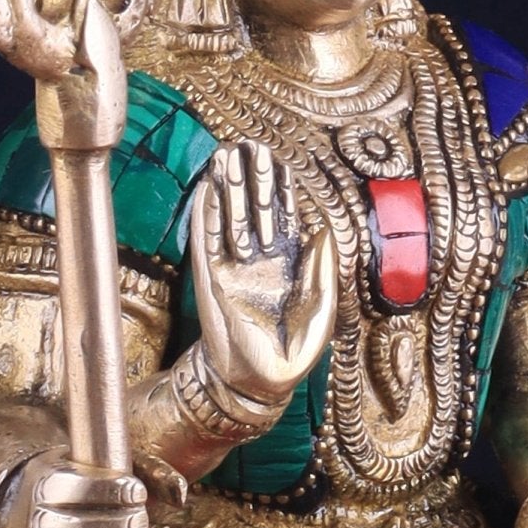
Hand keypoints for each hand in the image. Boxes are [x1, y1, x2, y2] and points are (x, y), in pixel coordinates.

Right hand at [0, 447, 150, 527]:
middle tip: (141, 526)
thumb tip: (181, 494)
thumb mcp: (107, 464)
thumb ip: (148, 470)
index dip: (112, 492)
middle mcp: (30, 516)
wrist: (25, 508)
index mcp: (44, 479)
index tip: (137, 494)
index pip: (78, 487)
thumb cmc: (79, 483)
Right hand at [191, 144, 338, 408]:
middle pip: (254, 210)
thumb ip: (321, 269)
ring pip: (230, 220)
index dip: (279, 187)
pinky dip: (207, 216)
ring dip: (226, 189)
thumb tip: (322, 229)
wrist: (263, 382)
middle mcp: (260, 261)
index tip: (276, 158)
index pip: (282, 216)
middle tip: (248, 144)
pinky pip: (208, 243)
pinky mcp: (213, 282)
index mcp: (288, 264)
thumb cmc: (296, 351)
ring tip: (224, 156)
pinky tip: (206, 191)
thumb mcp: (321, 308)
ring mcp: (234, 269)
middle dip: (251, 178)